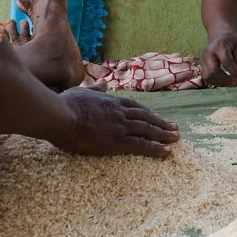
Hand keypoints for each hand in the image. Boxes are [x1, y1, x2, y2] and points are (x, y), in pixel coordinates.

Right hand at [51, 87, 180, 157]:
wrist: (60, 115)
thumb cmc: (65, 104)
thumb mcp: (81, 91)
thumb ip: (95, 89)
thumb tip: (102, 83)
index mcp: (111, 101)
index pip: (135, 107)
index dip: (148, 113)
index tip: (157, 117)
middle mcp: (120, 112)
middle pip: (146, 117)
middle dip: (161, 123)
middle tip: (174, 128)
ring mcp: (120, 126)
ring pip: (147, 130)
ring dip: (163, 134)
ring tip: (175, 138)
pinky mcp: (117, 141)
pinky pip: (141, 145)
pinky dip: (155, 149)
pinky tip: (166, 152)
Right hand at [200, 32, 236, 86]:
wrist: (219, 34)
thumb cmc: (230, 41)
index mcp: (220, 46)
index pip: (226, 62)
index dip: (234, 72)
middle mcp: (208, 52)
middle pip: (213, 71)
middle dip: (225, 80)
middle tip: (234, 82)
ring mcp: (203, 59)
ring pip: (207, 76)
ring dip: (220, 83)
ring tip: (230, 82)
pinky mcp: (201, 64)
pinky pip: (206, 77)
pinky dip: (215, 82)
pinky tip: (223, 81)